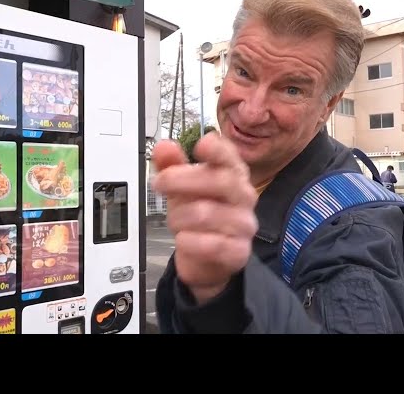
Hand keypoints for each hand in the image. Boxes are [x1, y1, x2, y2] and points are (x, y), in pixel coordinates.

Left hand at [152, 132, 257, 303]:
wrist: (205, 259)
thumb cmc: (196, 216)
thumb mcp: (180, 187)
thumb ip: (171, 165)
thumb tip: (163, 147)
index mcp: (233, 174)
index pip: (230, 157)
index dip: (217, 149)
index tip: (201, 144)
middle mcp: (243, 197)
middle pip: (219, 181)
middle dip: (182, 180)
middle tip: (160, 182)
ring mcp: (244, 224)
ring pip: (206, 213)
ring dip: (179, 217)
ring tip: (174, 221)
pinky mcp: (238, 251)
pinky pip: (211, 244)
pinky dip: (188, 242)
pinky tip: (184, 240)